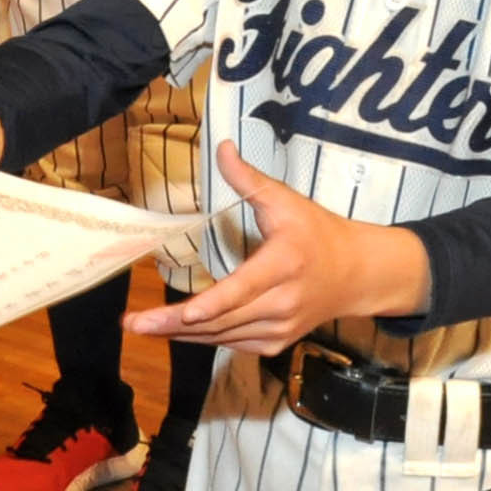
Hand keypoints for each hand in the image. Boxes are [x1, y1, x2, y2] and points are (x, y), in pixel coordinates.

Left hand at [131, 142, 427, 351]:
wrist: (357, 275)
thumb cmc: (317, 233)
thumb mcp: (286, 201)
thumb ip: (249, 180)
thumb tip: (221, 147)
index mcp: (283, 265)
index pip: (242, 289)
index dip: (211, 305)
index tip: (181, 313)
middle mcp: (282, 302)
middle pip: (222, 319)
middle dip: (174, 324)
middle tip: (133, 323)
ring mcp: (280, 328)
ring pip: (223, 336)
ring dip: (181, 334)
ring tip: (143, 328)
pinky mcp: (276, 343)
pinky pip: (233, 343)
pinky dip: (203, 338)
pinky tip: (174, 332)